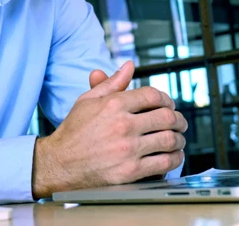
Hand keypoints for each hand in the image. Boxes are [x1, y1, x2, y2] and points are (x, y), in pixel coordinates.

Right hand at [32, 61, 187, 197]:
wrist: (59, 164)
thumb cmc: (73, 133)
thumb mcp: (88, 101)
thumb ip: (112, 83)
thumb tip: (129, 67)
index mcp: (113, 105)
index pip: (153, 96)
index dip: (167, 99)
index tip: (169, 105)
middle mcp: (123, 125)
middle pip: (166, 117)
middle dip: (178, 119)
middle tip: (179, 122)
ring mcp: (128, 149)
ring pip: (169, 139)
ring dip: (179, 139)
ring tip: (178, 139)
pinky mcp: (130, 171)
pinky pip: (164, 163)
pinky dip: (174, 159)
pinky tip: (172, 157)